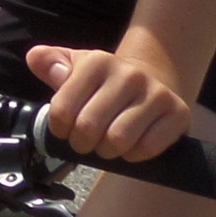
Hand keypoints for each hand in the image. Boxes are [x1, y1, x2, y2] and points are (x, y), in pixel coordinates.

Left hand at [27, 44, 192, 161]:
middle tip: (85, 142)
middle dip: (81, 143)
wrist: (152, 79)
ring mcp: (156, 94)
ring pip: (118, 141)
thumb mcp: (75, 66)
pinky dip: (133, 155)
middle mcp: (129, 74)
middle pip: (89, 128)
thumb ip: (49, 62)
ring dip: (107, 152)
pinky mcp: (178, 113)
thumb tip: (37, 61)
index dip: (59, 128)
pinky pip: (147, 148)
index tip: (64, 130)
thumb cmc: (104, 81)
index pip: (62, 109)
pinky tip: (130, 146)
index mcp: (98, 61)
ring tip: (106, 145)